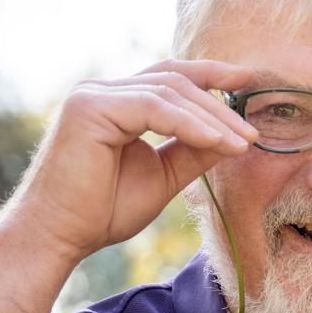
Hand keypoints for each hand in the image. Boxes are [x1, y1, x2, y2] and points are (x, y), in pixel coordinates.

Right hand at [8, 59, 258, 264]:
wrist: (58, 237)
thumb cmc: (101, 212)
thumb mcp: (161, 177)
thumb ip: (192, 153)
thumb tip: (232, 138)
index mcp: (114, 102)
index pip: (168, 78)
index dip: (208, 75)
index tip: (246, 82)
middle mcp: (100, 90)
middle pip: (173, 81)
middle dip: (219, 104)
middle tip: (253, 131)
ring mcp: (92, 95)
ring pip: (168, 92)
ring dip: (212, 118)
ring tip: (242, 144)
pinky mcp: (90, 107)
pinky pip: (154, 108)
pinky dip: (190, 124)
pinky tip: (216, 142)